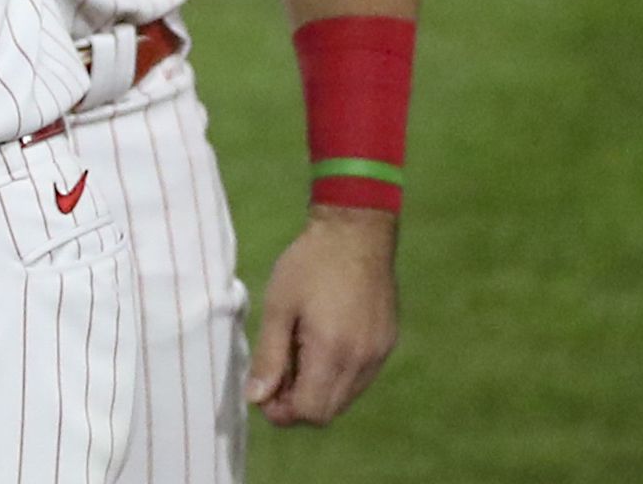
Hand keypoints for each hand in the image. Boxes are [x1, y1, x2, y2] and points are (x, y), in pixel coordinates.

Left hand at [246, 205, 399, 425]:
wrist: (356, 232)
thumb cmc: (310, 264)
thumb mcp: (279, 306)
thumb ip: (269, 356)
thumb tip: (256, 397)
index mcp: (333, 351)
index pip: (310, 411)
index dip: (282, 411)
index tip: (263, 391)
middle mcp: (362, 361)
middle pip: (328, 411)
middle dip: (297, 404)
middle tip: (274, 375)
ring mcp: (378, 354)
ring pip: (345, 397)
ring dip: (317, 390)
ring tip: (294, 355)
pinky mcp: (386, 344)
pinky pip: (359, 379)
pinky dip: (336, 376)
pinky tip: (318, 346)